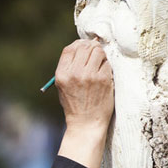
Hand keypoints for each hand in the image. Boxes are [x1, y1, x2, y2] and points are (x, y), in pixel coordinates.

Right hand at [55, 40, 113, 167]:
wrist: (86, 123)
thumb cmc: (75, 104)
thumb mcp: (63, 86)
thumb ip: (69, 67)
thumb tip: (82, 47)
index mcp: (61, 74)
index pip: (69, 49)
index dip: (78, 45)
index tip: (84, 47)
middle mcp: (74, 73)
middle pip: (84, 47)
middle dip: (91, 47)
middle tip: (96, 54)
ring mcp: (89, 76)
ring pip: (98, 51)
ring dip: (101, 55)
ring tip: (100, 65)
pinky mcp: (103, 79)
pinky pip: (107, 63)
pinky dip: (107, 66)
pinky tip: (104, 75)